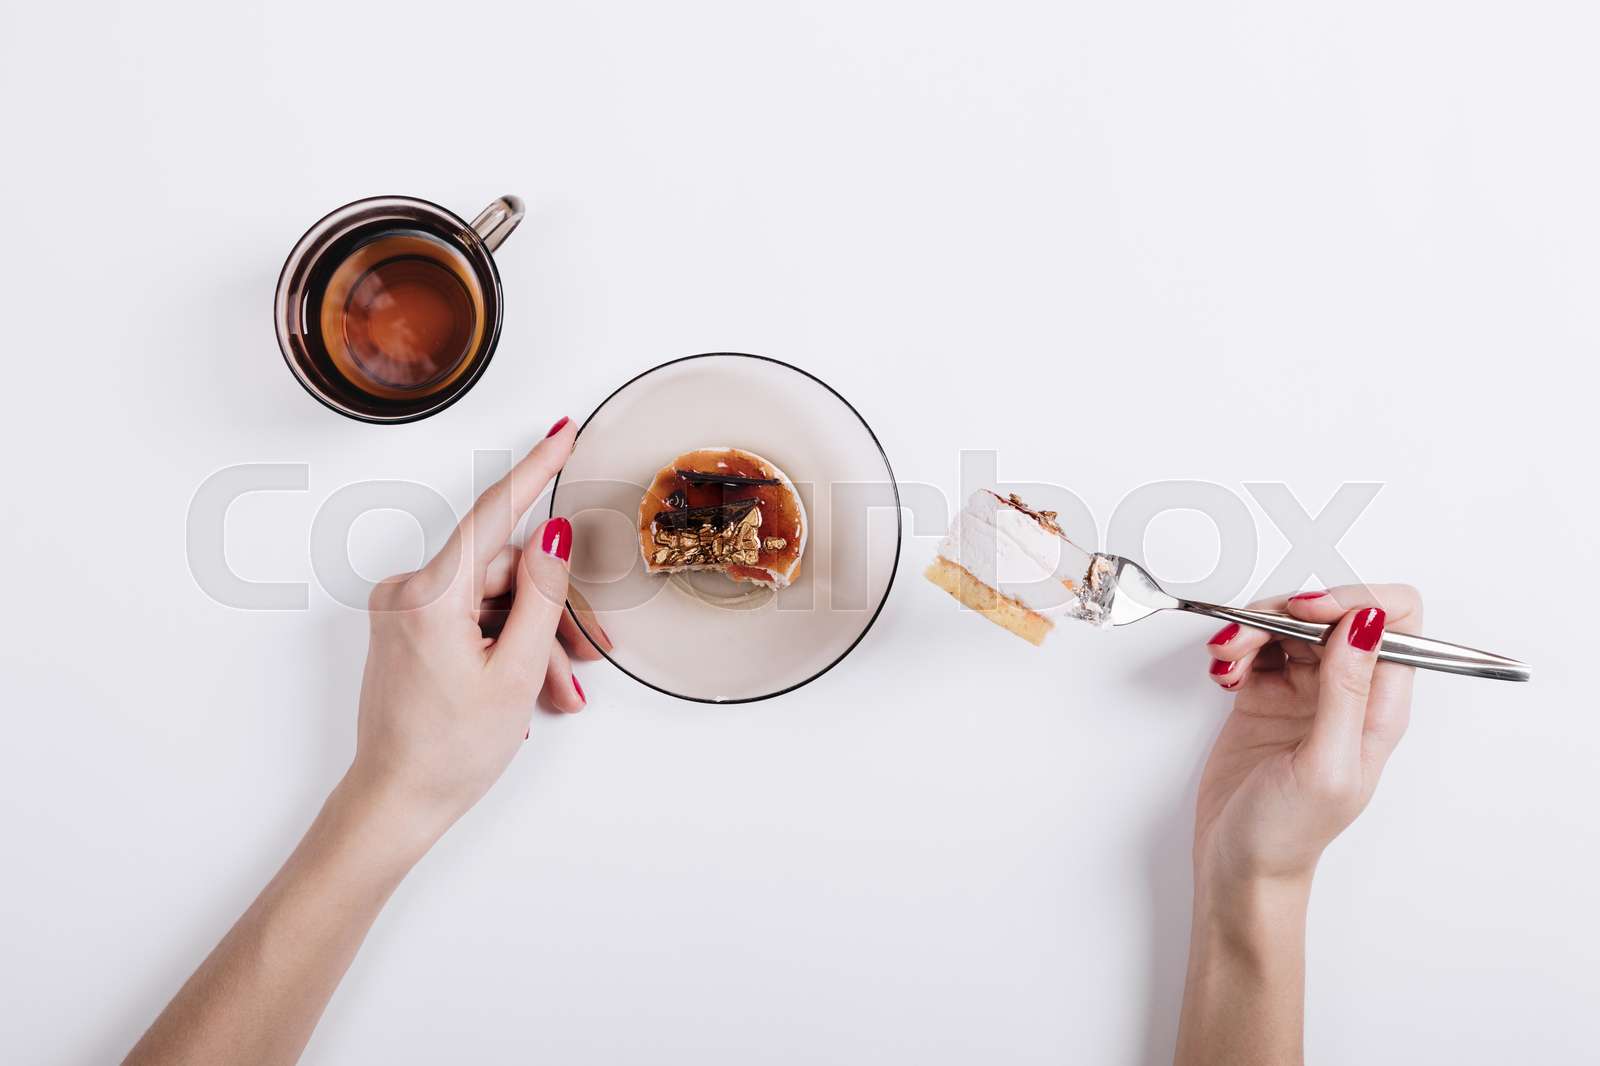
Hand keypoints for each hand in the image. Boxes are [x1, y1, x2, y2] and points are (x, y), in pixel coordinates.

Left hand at [346, 418, 611, 843]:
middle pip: (504, 572)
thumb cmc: (446, 750)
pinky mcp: (408, 629)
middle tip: (589, 656)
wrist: (395, 802)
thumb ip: (540, 595)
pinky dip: (507, 646)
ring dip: (534, 640)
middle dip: (551, 612)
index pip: (493, 513)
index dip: (535, 469)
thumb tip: (554, 532)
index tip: (562, 431)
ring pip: (495, 601)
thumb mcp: (515, 671)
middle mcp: (408, 591)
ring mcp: (405, 610)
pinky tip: (531, 689)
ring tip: (560, 691)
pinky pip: (473, 618)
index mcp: (429, 595)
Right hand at [1174, 585, 1419, 1065]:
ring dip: (1250, 629)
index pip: (1396, 619)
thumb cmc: (1288, 833)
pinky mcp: (1263, 695)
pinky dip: (1234, 648)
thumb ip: (1346, 691)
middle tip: (1245, 638)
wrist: (1239, 867)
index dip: (1353, 602)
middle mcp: (1348, 691)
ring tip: (1223, 661)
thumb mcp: (1326, 764)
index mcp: (1381, 706)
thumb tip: (1368, 621)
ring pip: (1286, 625)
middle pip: (1331, 613)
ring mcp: (1304, 691)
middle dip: (1284, 613)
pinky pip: (1253, 646)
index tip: (1304, 614)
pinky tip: (1221, 675)